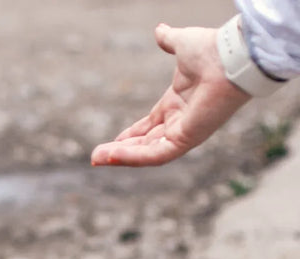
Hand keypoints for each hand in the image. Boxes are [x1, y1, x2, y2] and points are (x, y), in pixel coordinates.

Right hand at [91, 24, 250, 166]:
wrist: (231, 55)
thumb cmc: (213, 50)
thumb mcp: (181, 44)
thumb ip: (168, 41)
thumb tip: (159, 30)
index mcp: (179, 103)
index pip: (151, 126)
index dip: (131, 134)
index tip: (112, 142)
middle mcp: (182, 120)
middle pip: (146, 143)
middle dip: (120, 151)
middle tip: (96, 157)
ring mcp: (185, 132)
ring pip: (148, 152)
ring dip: (121, 157)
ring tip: (97, 159)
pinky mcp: (187, 139)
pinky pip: (156, 155)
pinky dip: (133, 157)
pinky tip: (111, 156)